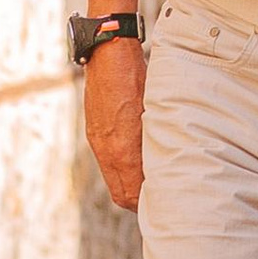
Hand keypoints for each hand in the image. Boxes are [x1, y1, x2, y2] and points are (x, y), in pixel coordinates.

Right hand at [83, 37, 147, 210]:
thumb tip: (162, 165)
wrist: (108, 55)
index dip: (146, 203)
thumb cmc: (136, 79)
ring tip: (150, 180)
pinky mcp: (94, 132)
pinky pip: (107, 162)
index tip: (163, 201)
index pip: (130, 194)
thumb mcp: (154, 111)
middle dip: (138, 201)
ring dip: (129, 185)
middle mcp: (106, 150)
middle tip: (159, 197)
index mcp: (122, 149)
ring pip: (113, 179)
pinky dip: (120, 168)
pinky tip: (136, 158)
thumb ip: (153, 143)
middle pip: (121, 194)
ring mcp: (98, 141)